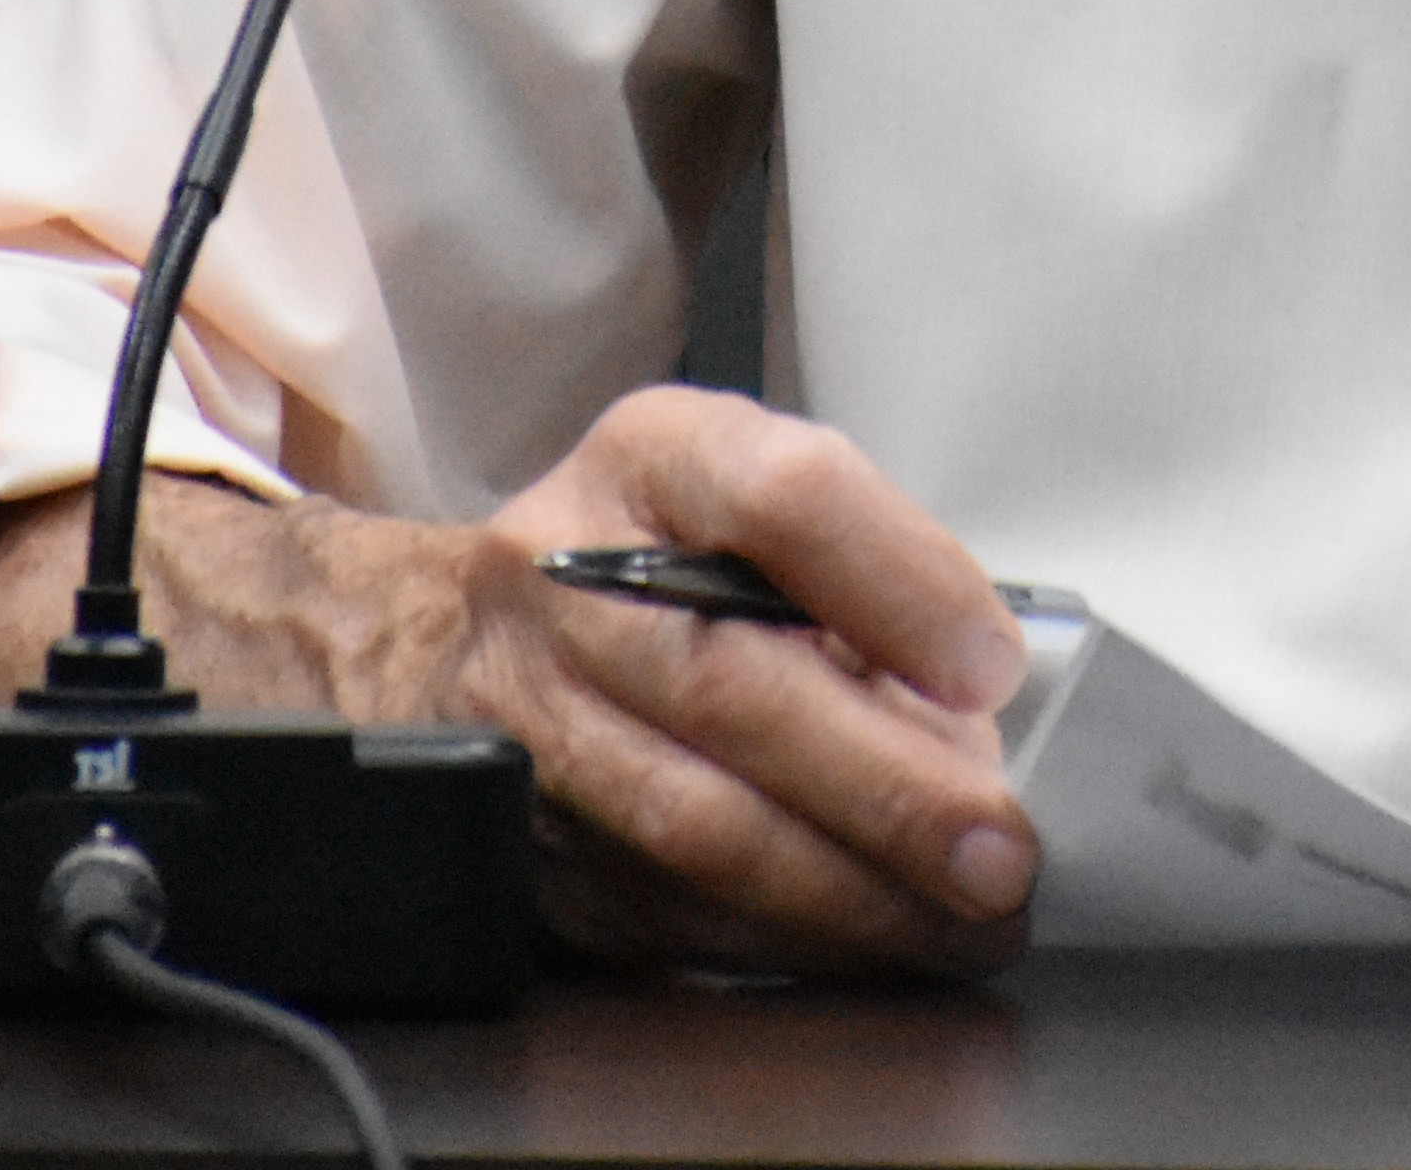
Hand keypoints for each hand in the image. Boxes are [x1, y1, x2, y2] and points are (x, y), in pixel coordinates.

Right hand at [0, 386, 1037, 976]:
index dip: (896, 581)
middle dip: (886, 785)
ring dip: (844, 888)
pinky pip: (655, 900)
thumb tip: (982, 704)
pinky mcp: (508, 832)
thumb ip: (863, 580)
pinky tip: (858, 947)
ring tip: (953, 921)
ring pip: (689, 816)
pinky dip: (774, 937)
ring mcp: (521, 710)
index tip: (990, 666)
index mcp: (647, 462)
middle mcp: (565, 574)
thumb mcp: (737, 510)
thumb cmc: (631, 568)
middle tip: (997, 846)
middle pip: (733, 679)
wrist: (413, 638)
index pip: (777, 493)